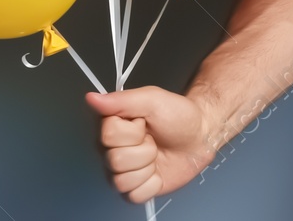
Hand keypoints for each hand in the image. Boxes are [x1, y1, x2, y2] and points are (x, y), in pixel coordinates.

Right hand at [86, 86, 215, 202]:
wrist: (200, 135)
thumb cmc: (179, 115)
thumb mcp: (153, 100)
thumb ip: (122, 100)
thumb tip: (92, 98)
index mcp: (112, 128)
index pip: (108, 136)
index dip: (132, 132)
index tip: (145, 123)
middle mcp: (112, 151)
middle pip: (116, 160)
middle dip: (144, 149)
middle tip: (154, 140)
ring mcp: (122, 172)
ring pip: (122, 181)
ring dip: (147, 167)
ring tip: (157, 154)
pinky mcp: (135, 188)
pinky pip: (134, 195)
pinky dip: (152, 184)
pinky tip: (158, 171)